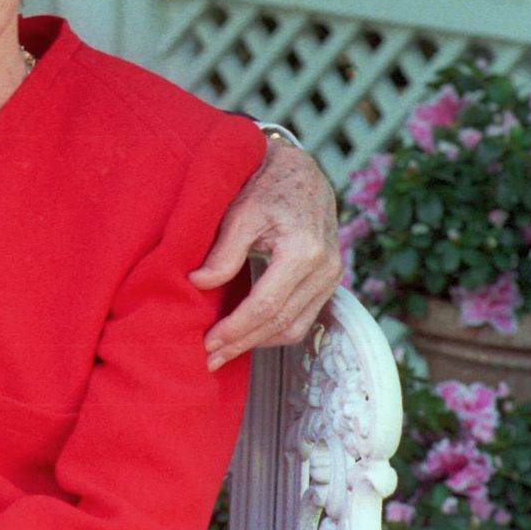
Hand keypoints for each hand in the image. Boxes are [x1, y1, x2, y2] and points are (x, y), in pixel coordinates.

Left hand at [189, 136, 340, 370]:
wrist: (301, 170)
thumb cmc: (266, 184)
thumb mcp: (240, 210)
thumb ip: (223, 250)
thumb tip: (198, 284)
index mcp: (304, 250)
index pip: (267, 305)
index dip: (236, 329)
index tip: (207, 343)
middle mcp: (326, 268)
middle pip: (281, 322)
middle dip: (243, 343)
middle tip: (208, 359)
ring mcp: (332, 276)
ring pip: (295, 326)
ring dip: (258, 343)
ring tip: (223, 353)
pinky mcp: (329, 280)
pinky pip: (303, 317)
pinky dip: (274, 330)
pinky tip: (246, 335)